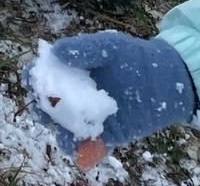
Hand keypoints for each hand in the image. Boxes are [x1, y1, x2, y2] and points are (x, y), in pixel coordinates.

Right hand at [23, 32, 196, 164]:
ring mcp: (89, 117)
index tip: (33, 81)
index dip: (33, 78)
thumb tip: (55, 53)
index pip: (42, 75)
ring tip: (67, 136)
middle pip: (47, 106)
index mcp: (69, 70)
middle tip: (48, 109)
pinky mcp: (108, 136)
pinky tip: (84, 154)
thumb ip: (83, 48)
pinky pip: (90, 148)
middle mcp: (74, 95)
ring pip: (64, 130)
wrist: (165, 80)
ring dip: (61, 134)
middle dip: (42, 109)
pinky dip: (84, 154)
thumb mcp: (108, 46)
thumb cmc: (133, 56)